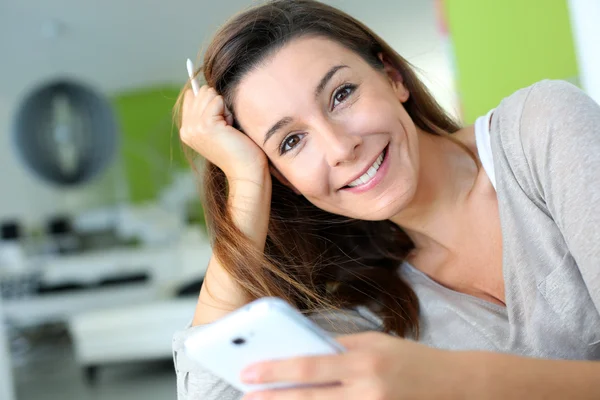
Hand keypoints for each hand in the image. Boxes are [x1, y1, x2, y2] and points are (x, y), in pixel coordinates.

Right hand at [179, 87, 267, 177]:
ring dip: (224, 108)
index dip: (210, 102)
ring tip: (228, 129)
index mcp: (187, 130)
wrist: (246, 171)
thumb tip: (206, 88)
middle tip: (226, 128)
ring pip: (208, 94)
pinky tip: (230, 129)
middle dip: (218, 105)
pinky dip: (228, 112)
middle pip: (201, 92)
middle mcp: (186, 129)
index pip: (191, 96)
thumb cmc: (239, 150)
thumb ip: (207, 111)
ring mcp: (194, 127)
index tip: (220, 123)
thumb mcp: (218, 129)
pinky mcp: (205, 125)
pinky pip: (217, 100)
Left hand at [240, 332, 469, 399]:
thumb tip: (302, 350)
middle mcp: (367, 392)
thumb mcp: (375, 342)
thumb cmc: (411, 359)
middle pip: (309, 398)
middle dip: (272, 398)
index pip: (310, 366)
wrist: (454, 386)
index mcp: (365, 361)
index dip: (276, 370)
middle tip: (245, 395)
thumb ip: (339, 347)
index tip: (248, 371)